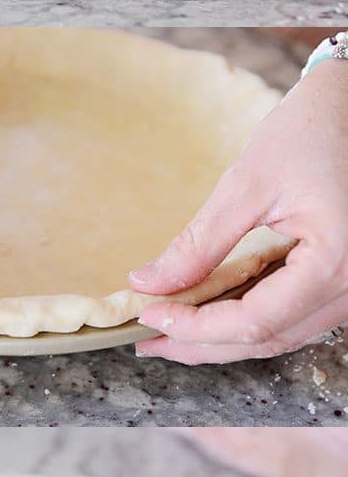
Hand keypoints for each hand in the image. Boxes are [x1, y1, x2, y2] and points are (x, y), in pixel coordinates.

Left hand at [130, 60, 347, 363]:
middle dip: (203, 344)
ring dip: (225, 339)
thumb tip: (148, 282)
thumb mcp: (249, 183)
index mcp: (334, 263)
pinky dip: (252, 321)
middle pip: (268, 339)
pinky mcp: (343, 280)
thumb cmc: (310, 131)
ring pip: (282, 335)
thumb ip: (200, 242)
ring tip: (171, 331)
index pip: (254, 321)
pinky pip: (295, 317)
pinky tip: (211, 314)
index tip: (148, 314)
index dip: (195, 327)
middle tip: (148, 339)